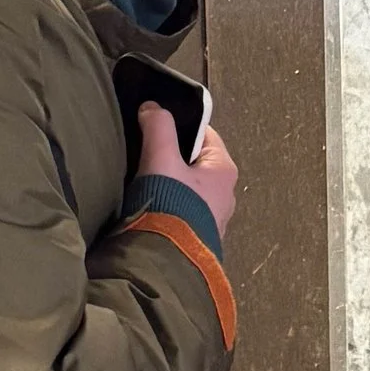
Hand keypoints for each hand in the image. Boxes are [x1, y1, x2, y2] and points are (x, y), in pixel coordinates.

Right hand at [140, 102, 238, 235]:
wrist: (166, 263)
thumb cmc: (170, 206)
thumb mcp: (160, 159)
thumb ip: (158, 127)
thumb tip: (152, 107)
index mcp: (224, 171)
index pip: (204, 135)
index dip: (179, 127)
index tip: (155, 128)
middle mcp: (225, 196)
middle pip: (194, 163)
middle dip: (171, 159)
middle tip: (146, 159)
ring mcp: (213, 220)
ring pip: (187, 190)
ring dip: (168, 186)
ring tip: (143, 186)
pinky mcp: (197, 238)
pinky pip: (182, 212)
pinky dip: (167, 207)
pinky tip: (148, 209)